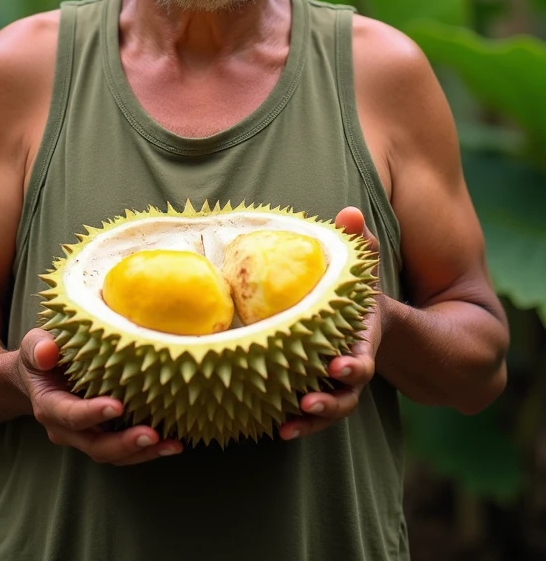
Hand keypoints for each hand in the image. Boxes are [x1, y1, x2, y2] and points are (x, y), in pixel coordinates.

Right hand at [16, 328, 182, 464]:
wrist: (39, 374)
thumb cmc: (42, 353)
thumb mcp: (34, 345)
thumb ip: (38, 347)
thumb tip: (47, 352)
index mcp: (49, 406)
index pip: (70, 415)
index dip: (92, 414)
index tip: (117, 406)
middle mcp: (66, 428)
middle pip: (95, 445)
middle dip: (124, 443)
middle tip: (151, 435)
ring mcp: (85, 436)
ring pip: (112, 453)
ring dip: (142, 452)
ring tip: (171, 445)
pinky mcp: (102, 435)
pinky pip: (123, 450)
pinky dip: (147, 450)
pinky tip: (173, 443)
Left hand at [279, 206, 381, 440]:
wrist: (365, 323)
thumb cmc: (356, 294)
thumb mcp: (361, 270)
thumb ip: (360, 243)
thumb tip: (349, 212)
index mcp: (361, 340)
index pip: (363, 359)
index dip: (353, 366)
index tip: (338, 367)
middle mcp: (350, 366)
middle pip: (348, 395)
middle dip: (330, 402)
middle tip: (309, 401)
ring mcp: (334, 385)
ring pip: (329, 410)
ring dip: (311, 421)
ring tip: (288, 426)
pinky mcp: (315, 390)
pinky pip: (308, 414)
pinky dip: (296, 424)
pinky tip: (275, 428)